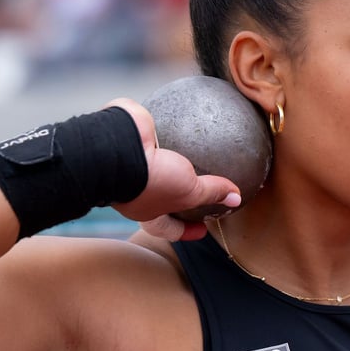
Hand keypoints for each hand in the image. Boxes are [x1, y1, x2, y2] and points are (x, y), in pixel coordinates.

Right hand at [105, 98, 240, 239]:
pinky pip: (152, 131)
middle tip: (199, 187)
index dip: (186, 231)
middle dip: (178, 195)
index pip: (167, 228)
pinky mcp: (130, 134)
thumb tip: (236, 198)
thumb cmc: (150, 180)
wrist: (113, 146)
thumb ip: (212, 193)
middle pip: (160, 196)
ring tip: (196, 149)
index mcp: (145, 210)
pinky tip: (185, 120)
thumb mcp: (188, 191)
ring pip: (156, 161)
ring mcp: (131, 161)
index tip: (203, 229)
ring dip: (173, 157)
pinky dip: (167, 127)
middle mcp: (136, 188)